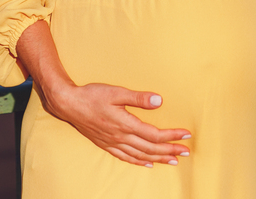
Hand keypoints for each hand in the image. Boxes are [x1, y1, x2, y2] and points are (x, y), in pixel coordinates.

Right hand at [44, 81, 191, 166]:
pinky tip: (147, 163)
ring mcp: (113, 142)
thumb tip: (159, 100)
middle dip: (170, 151)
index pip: (154, 134)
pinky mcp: (106, 144)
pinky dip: (139, 162)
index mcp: (125, 124)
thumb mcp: (116, 92)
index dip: (172, 136)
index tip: (186, 135)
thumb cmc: (92, 95)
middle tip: (186, 152)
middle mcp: (121, 137)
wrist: (68, 104)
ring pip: (140, 155)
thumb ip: (138, 97)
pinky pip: (126, 157)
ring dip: (158, 159)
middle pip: (150, 148)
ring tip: (173, 161)